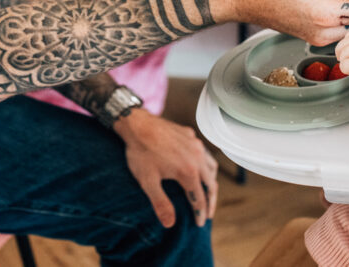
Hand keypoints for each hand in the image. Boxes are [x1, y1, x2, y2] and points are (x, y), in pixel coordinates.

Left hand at [112, 108, 217, 227]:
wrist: (137, 124)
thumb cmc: (140, 153)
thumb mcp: (147, 181)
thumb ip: (160, 203)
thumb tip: (169, 223)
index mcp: (188, 171)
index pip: (199, 198)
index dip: (200, 213)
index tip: (199, 224)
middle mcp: (197, 158)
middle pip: (211, 184)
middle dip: (210, 201)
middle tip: (208, 214)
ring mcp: (196, 145)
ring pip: (211, 167)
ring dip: (211, 182)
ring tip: (207, 193)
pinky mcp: (191, 136)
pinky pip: (204, 153)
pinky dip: (206, 165)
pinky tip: (199, 167)